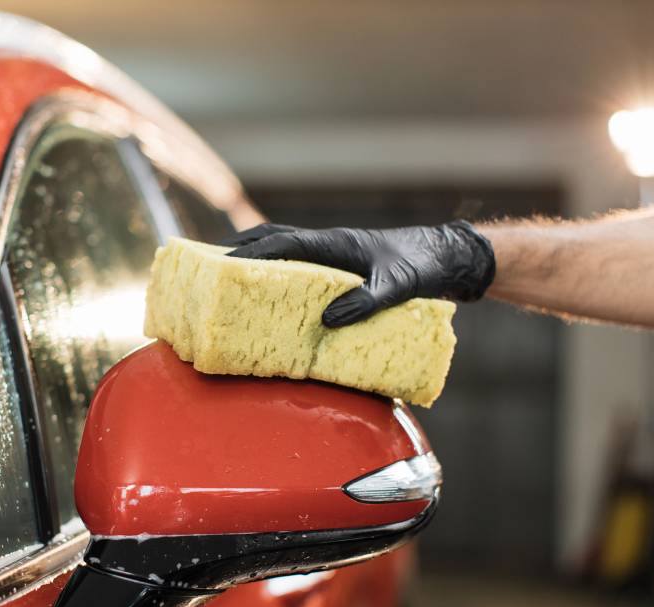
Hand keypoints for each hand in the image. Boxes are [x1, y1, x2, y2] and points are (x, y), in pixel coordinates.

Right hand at [223, 221, 494, 325]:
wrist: (444, 257)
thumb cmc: (421, 267)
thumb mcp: (397, 287)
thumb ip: (365, 302)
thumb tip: (327, 320)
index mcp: (334, 243)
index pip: (283, 244)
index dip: (251, 254)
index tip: (221, 264)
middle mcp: (328, 243)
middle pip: (274, 239)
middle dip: (241, 250)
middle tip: (209, 263)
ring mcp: (332, 252)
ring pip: (284, 248)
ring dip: (256, 256)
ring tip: (228, 274)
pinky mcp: (339, 265)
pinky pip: (298, 263)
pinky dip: (277, 269)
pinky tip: (269, 289)